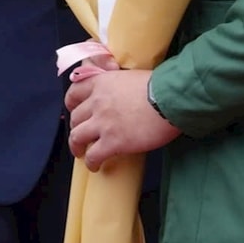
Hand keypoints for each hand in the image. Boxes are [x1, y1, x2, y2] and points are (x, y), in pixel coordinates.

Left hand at [65, 69, 181, 170]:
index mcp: (102, 82)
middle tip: (82, 135)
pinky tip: (96, 166)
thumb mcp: (133, 76)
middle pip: (75, 117)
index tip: (74, 110)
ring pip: (77, 137)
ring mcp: (103, 123)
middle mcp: (97, 102)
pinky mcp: (112, 141)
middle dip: (76, 127)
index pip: (75, 92)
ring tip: (82, 154)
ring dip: (77, 147)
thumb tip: (122, 95)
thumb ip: (120, 84)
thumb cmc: (160, 86)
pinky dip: (91, 162)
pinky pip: (93, 156)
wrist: (171, 99)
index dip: (71, 104)